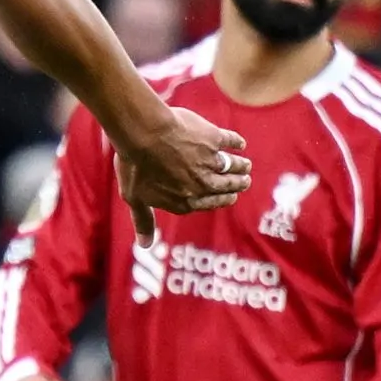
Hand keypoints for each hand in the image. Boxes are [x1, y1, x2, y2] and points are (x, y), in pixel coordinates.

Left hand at [114, 104, 251, 213]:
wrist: (142, 134)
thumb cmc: (134, 166)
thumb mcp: (135, 197)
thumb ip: (143, 220)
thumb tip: (145, 246)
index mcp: (185, 201)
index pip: (210, 203)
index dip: (223, 199)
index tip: (231, 197)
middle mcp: (201, 184)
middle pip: (226, 186)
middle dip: (237, 184)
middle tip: (245, 181)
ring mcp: (209, 161)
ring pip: (232, 166)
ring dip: (241, 166)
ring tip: (246, 165)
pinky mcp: (213, 139)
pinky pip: (231, 142)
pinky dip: (237, 143)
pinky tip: (240, 143)